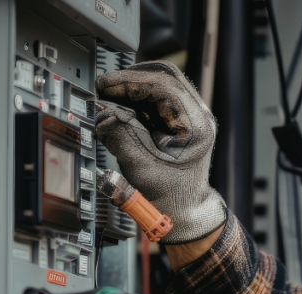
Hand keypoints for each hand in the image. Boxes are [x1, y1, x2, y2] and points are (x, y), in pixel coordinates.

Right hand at [95, 60, 225, 243]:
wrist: (185, 209)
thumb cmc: (171, 195)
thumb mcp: (142, 169)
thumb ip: (122, 138)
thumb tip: (104, 114)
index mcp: (196, 126)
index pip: (165, 87)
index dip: (131, 82)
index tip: (106, 86)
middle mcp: (198, 115)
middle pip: (166, 77)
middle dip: (132, 78)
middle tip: (106, 87)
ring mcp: (190, 115)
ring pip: (162, 83)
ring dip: (133, 87)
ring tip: (110, 97)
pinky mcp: (179, 119)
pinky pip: (157, 97)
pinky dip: (137, 98)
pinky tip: (121, 107)